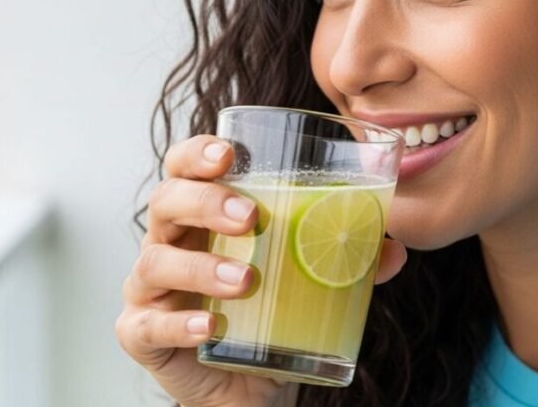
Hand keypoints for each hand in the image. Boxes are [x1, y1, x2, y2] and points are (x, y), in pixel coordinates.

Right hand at [115, 134, 407, 406]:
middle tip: (251, 216)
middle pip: (166, 202)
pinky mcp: (143, 334)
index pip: (185, 168)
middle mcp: (170, 244)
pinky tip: (209, 325)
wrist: (250, 384)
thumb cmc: (271, 312)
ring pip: (155, 262)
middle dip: (205, 202)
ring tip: (246, 280)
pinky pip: (147, 324)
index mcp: (203, 217)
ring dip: (200, 267)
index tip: (229, 153)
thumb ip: (348, 259)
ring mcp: (150, 290)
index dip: (198, 153)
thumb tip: (394, 249)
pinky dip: (179, 322)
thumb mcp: (310, 278)